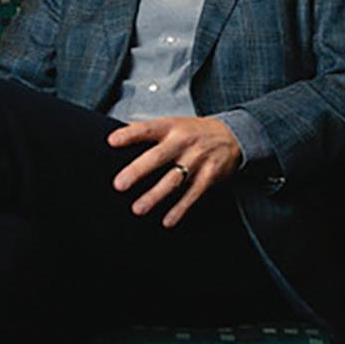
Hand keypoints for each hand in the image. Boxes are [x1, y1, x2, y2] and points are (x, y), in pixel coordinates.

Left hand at [108, 116, 241, 227]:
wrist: (232, 135)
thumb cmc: (194, 132)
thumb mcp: (174, 124)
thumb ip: (149, 132)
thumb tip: (117, 137)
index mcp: (171, 127)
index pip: (147, 128)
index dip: (130, 134)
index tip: (112, 141)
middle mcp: (183, 142)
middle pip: (157, 157)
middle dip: (138, 171)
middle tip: (119, 184)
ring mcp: (197, 160)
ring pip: (173, 180)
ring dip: (155, 195)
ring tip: (138, 208)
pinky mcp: (209, 176)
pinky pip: (192, 195)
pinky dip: (180, 209)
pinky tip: (168, 220)